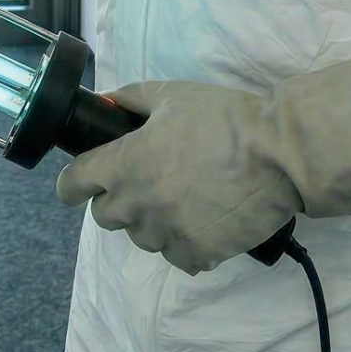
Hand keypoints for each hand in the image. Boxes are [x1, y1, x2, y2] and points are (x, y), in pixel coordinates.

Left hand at [55, 80, 301, 274]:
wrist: (278, 152)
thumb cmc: (223, 118)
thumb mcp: (171, 95)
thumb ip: (130, 99)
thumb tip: (105, 102)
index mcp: (124, 164)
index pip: (74, 184)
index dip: (72, 183)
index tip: (77, 185)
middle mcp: (138, 204)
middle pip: (105, 216)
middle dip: (116, 201)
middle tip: (144, 184)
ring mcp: (167, 232)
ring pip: (141, 238)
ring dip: (152, 222)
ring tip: (181, 201)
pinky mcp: (198, 253)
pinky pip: (177, 256)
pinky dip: (185, 242)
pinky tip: (202, 221)